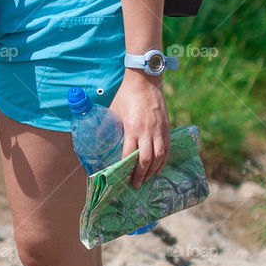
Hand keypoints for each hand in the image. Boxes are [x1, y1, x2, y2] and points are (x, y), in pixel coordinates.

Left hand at [108, 71, 170, 188]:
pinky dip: (163, 161)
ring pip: (159, 157)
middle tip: (136, 185)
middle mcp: (147, 131)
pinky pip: (167, 148)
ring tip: (147, 178)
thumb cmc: (125, 95)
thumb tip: (99, 140)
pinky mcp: (167, 127)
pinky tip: (158, 167)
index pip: (130, 154)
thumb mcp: (113, 110)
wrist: (144, 80)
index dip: (127, 169)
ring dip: (153, 171)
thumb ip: (108, 126)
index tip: (123, 178)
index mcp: (132, 127)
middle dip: (141, 175)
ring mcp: (159, 130)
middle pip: (146, 160)